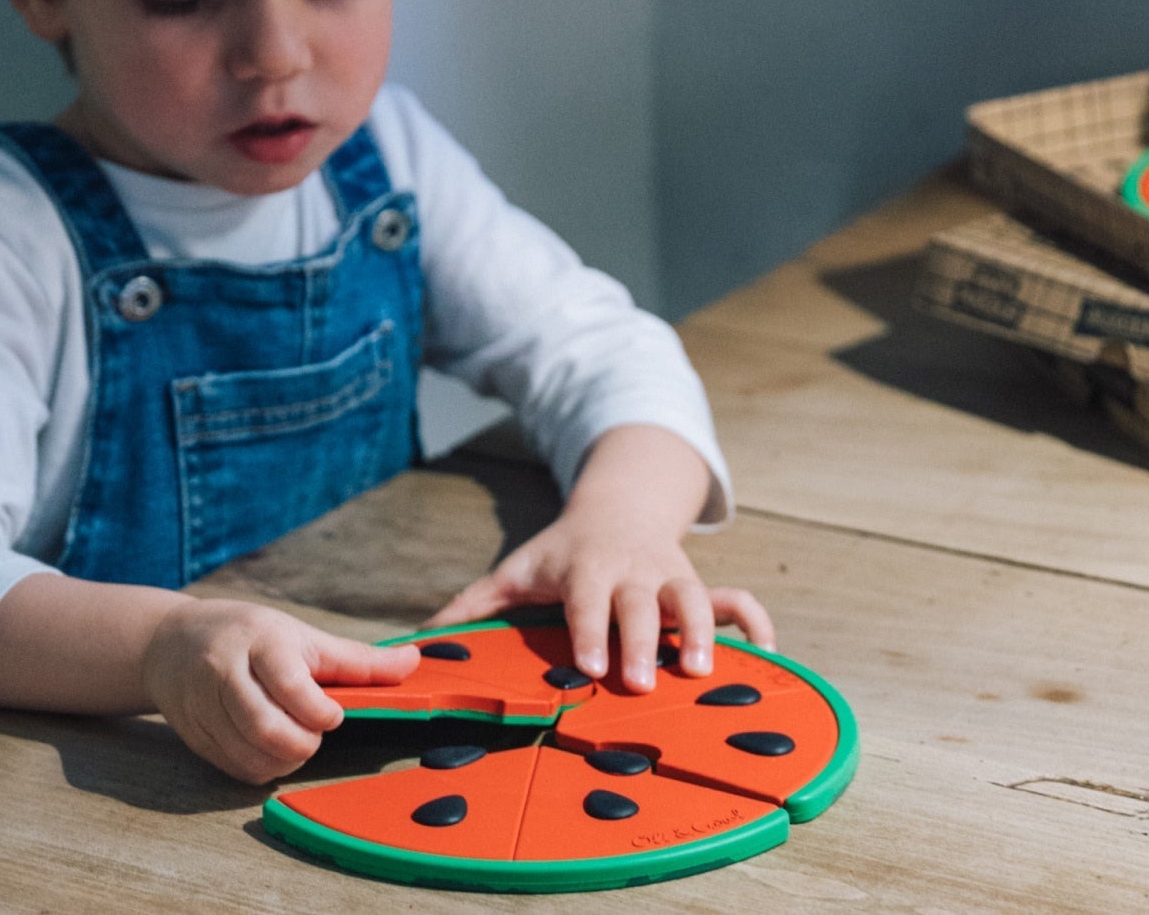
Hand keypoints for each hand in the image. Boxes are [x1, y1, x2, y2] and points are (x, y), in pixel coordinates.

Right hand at [141, 598, 418, 782]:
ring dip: (284, 760)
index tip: (334, 715)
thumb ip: (355, 658)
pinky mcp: (193, 734)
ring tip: (297, 741)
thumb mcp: (302, 635)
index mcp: (260, 640)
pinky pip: (234, 768)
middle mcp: (226, 671)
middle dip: (303, 743)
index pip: (291, 685)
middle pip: (267, 727)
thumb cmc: (250, 634)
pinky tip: (270, 751)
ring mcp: (204, 705)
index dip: (321, 712)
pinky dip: (261, 768)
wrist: (170, 643)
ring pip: (250, 754)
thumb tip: (415, 662)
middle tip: (315, 733)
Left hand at [425, 426, 773, 690]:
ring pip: (695, 599)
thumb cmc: (560, 554)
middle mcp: (632, 571)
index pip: (585, 599)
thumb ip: (475, 606)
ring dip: (703, 632)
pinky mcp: (700, 586)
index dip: (587, 629)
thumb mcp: (517, 569)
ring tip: (704, 674)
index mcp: (585, 568)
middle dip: (642, 640)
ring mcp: (670, 576)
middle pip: (640, 603)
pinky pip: (738, 601)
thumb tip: (423, 638)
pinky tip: (767, 657)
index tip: (587, 665)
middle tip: (644, 683)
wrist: (616, 508)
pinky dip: (755, 625)